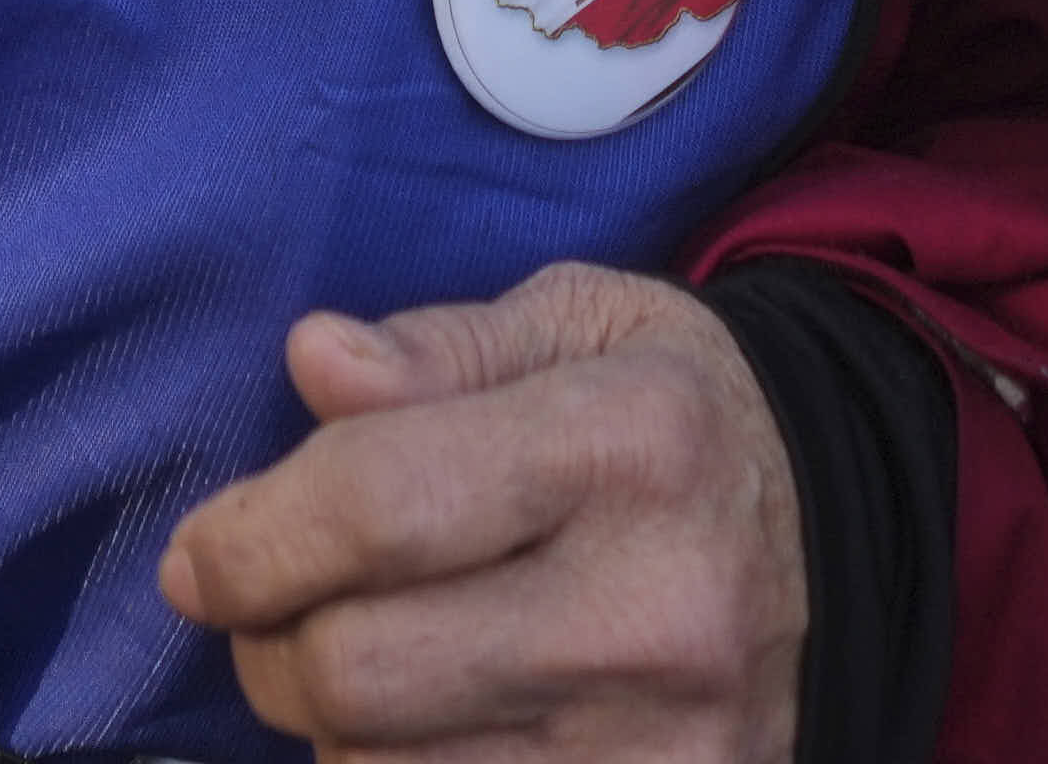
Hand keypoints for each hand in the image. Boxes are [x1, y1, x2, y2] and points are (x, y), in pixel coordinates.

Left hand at [159, 266, 805, 761]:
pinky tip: (427, 727)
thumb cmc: (674, 419)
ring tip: (368, 658)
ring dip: (332, 725)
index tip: (202, 557)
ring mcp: (660, 744)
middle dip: (269, 644)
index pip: (379, 506)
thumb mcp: (583, 326)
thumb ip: (441, 349)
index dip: (253, 540)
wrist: (845, 545)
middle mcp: (652, 608)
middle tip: (269, 611)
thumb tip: (316, 363)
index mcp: (628, 443)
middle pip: (360, 670)